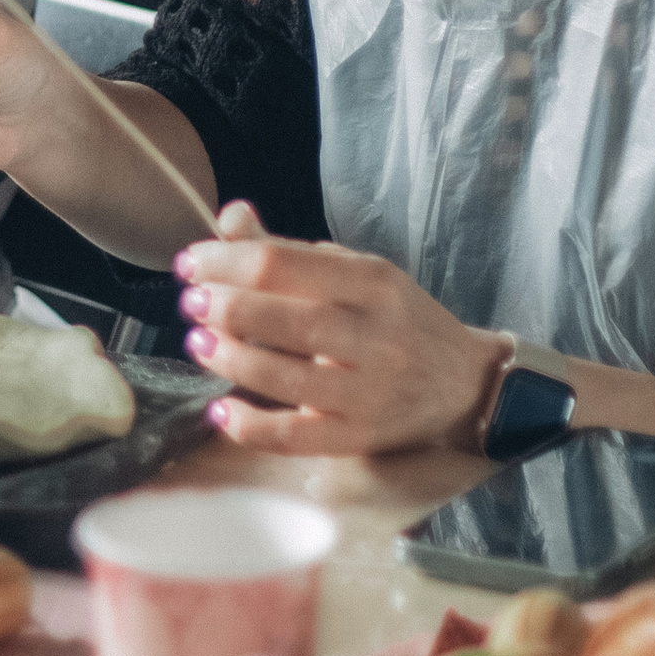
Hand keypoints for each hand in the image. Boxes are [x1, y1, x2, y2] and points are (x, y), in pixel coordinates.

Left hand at [175, 205, 501, 455]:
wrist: (464, 383)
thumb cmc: (398, 320)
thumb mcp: (356, 272)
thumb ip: (289, 251)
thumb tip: (229, 218)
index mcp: (372, 282)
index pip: (283, 264)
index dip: (225, 261)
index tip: (190, 263)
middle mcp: (374, 335)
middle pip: (285, 320)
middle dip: (225, 308)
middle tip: (191, 303)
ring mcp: (368, 392)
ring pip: (286, 378)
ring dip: (230, 359)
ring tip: (200, 343)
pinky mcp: (359, 438)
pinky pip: (296, 438)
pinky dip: (251, 428)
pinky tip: (220, 412)